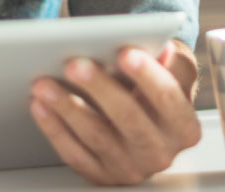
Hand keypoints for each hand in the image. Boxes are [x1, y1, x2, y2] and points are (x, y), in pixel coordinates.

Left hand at [30, 40, 201, 185]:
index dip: (147, 76)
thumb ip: (174, 62)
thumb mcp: (176, 73)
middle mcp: (161, 153)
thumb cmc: (158, 90)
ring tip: (44, 83)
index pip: (168, 99)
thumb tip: (166, 50)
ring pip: (96, 137)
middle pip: (129, 120)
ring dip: (67, 108)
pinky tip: (40, 106)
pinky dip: (54, 128)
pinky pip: (74, 154)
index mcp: (184, 128)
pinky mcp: (102, 176)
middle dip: (99, 90)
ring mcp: (130, 169)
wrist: (146, 121)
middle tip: (74, 64)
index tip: (125, 52)